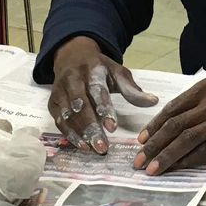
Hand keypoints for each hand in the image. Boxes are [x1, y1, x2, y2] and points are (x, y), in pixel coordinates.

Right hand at [47, 36, 158, 154]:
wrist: (72, 56)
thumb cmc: (99, 68)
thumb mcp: (117, 71)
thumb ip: (132, 89)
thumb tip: (153, 101)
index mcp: (91, 70)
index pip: (97, 91)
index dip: (104, 109)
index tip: (113, 128)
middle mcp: (72, 79)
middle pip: (79, 105)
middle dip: (90, 127)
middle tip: (102, 147)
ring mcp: (60, 91)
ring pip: (66, 115)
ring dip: (79, 133)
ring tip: (92, 149)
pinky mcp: (52, 103)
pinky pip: (58, 121)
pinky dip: (69, 134)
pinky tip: (81, 145)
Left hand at [134, 77, 205, 174]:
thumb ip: (200, 103)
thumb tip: (176, 122)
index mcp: (205, 89)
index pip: (172, 109)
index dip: (154, 126)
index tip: (142, 140)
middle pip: (174, 125)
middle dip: (153, 144)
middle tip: (138, 159)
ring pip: (185, 139)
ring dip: (165, 156)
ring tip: (151, 169)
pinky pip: (204, 151)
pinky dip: (187, 161)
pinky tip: (177, 168)